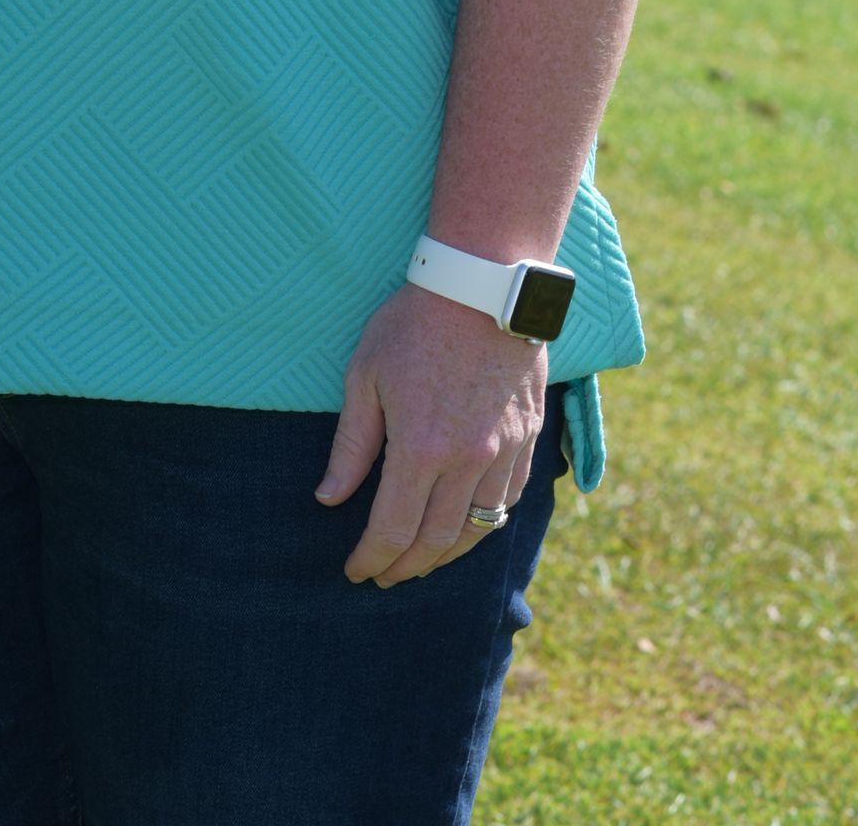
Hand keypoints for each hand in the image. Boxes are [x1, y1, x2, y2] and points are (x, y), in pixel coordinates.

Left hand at [316, 283, 546, 586]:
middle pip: (437, 540)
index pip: (393, 529)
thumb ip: (352, 444)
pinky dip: (487, 522)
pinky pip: (509, 498)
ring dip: (447, 555)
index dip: (372, 558)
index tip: (356, 571)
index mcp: (421, 448)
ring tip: (423, 561)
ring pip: (478, 527)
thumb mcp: (365, 375)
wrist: (483, 284)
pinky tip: (468, 524)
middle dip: (407, 566)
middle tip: (385, 574)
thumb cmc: (415, 323)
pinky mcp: (528, 436)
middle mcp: (467, 461)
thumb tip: (329, 497)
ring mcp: (504, 451)